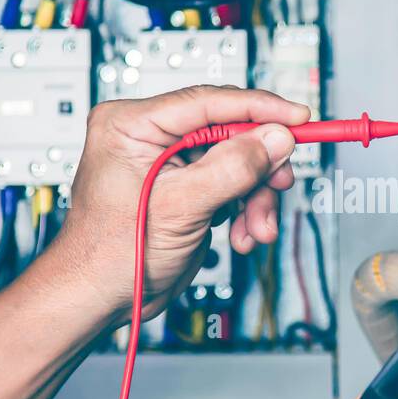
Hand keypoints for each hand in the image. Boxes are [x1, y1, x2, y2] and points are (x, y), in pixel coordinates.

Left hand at [50, 85, 310, 320]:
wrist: (98, 298)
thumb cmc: (109, 254)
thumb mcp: (179, 207)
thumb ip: (232, 168)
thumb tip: (275, 138)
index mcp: (132, 124)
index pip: (208, 101)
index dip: (259, 108)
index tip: (299, 117)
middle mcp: (150, 137)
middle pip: (230, 133)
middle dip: (258, 168)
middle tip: (279, 186)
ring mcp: (169, 164)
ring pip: (237, 163)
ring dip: (255, 198)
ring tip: (256, 229)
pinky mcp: (185, 188)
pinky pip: (231, 186)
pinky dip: (244, 210)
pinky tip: (241, 234)